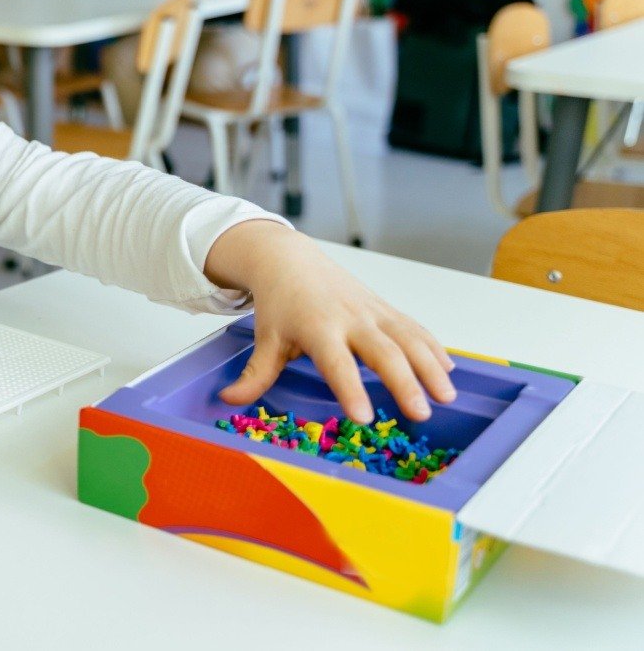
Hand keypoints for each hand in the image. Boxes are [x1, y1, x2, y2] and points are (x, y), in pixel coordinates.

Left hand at [207, 223, 455, 423]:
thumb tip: (229, 400)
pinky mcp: (386, 308)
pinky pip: (415, 329)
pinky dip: (433, 348)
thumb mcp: (265, 338)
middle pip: (383, 352)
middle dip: (404, 383)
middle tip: (420, 414)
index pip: (337, 363)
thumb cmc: (279, 304)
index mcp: (318, 328)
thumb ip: (255, 374)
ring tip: (447, 397)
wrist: (290, 260)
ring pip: (409, 338)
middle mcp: (350, 318)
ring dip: (431, 367)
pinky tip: (448, 371)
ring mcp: (373, 311)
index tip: (364, 417)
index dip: (350, 389)